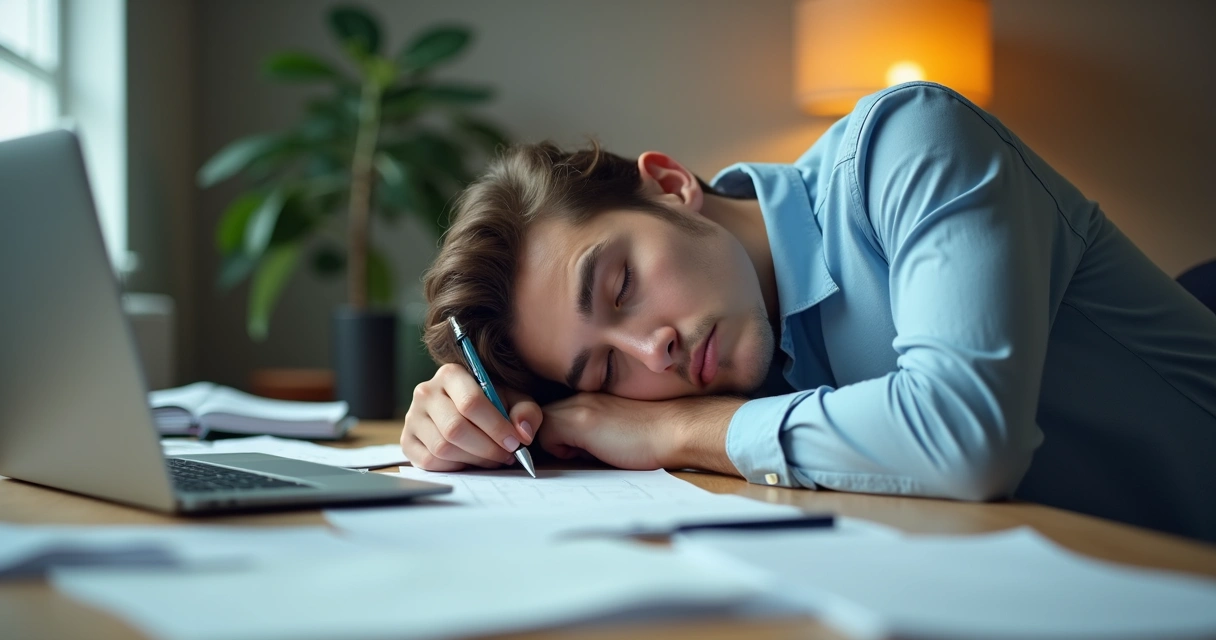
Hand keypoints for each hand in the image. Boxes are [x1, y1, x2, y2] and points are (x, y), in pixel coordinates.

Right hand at [401, 363, 541, 471]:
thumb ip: (526, 412)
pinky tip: (470, 461)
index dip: (495, 427)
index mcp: (450, 374)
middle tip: (506, 456)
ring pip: (443, 447)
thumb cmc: (492, 405)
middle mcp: (426, 392)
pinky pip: (430, 462)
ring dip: (473, 459)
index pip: (470, 402)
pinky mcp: (407, 441)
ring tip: (492, 458)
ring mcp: (412, 417)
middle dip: (486, 448)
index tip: (514, 442)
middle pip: (455, 428)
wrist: (466, 413)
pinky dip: (455, 467)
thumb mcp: (514, 400)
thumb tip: (523, 433)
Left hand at [537, 393, 744, 474]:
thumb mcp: (613, 430)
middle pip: (540, 418)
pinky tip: (590, 454)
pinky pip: (544, 436)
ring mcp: (578, 407)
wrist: (677, 430)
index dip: (554, 434)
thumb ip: (588, 434)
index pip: (551, 413)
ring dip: (556, 445)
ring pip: (540, 426)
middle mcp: (579, 397)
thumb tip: (568, 451)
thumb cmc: (654, 437)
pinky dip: (560, 450)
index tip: (572, 448)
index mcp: (588, 399)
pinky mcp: (580, 421)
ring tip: (588, 453)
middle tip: (577, 453)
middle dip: (550, 439)